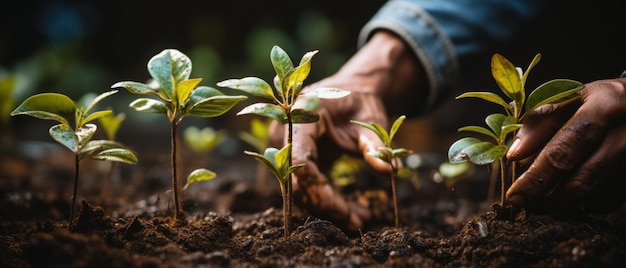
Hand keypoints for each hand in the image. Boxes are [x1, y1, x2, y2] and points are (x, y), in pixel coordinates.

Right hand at [269, 31, 427, 231]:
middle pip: (298, 179)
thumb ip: (376, 144)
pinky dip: (329, 202)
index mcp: (302, 114)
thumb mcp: (372, 119)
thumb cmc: (360, 100)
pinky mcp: (299, 161)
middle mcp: (287, 132)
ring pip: (302, 188)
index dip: (315, 185)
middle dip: (326, 205)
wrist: (351, 92)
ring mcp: (290, 148)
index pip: (299, 155)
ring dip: (328, 208)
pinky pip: (309, 187)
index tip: (339, 208)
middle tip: (356, 222)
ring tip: (359, 221)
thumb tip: (389, 170)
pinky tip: (352, 213)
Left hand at [506, 77, 625, 212]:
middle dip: (545, 196)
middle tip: (524, 201)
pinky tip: (575, 186)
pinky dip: (585, 201)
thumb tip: (515, 156)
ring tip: (546, 191)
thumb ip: (540, 123)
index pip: (563, 150)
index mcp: (604, 106)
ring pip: (592, 195)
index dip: (535, 177)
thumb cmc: (597, 101)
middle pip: (579, 180)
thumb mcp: (570, 98)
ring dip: (562, 200)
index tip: (514, 196)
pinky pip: (607, 201)